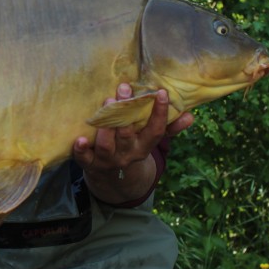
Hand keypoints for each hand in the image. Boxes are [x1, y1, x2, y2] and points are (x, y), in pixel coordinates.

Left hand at [72, 83, 192, 204]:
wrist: (112, 178)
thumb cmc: (133, 146)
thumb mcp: (150, 139)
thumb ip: (170, 127)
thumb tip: (190, 116)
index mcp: (144, 146)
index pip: (156, 131)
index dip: (160, 113)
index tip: (161, 93)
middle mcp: (127, 154)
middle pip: (127, 134)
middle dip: (126, 113)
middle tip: (123, 89)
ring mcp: (107, 160)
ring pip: (107, 146)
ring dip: (106, 127)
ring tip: (105, 104)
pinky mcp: (89, 163)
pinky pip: (84, 158)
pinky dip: (81, 150)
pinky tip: (79, 139)